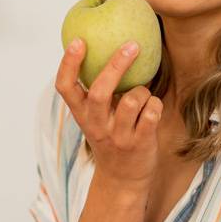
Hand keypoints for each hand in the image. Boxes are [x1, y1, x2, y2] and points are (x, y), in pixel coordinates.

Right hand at [54, 38, 162, 188]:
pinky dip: (155, 105)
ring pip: (133, 99)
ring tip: (142, 96)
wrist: (123, 179)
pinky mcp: (140, 142)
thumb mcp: (96, 117)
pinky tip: (152, 110)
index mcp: (81, 114)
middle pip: (100, 92)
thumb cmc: (111, 137)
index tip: (78, 41)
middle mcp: (96, 125)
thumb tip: (109, 45)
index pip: (65, 87)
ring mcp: (118, 136)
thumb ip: (98, 90)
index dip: (69, 64)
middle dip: (116, 66)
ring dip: (143, 91)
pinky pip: (152, 111)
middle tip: (132, 45)